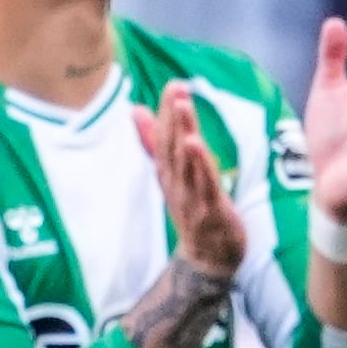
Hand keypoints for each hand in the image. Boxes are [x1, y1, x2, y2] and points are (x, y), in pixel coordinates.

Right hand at [133, 81, 247, 277]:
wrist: (207, 260)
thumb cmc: (192, 211)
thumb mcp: (172, 175)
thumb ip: (155, 143)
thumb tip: (136, 110)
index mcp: (167, 175)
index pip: (164, 140)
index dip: (166, 113)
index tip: (172, 87)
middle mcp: (175, 184)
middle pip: (172, 147)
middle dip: (174, 117)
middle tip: (175, 89)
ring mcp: (191, 198)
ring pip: (186, 162)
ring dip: (184, 133)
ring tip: (182, 107)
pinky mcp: (210, 210)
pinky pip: (204, 184)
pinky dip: (200, 164)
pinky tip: (197, 144)